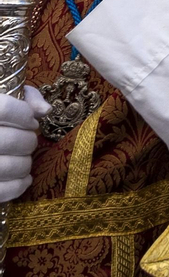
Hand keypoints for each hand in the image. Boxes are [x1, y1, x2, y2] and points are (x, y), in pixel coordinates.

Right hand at [0, 87, 48, 202]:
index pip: (5, 108)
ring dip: (25, 163)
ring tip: (24, 159)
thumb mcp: (1, 97)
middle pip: (11, 140)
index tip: (31, 121)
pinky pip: (1, 190)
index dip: (24, 114)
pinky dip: (19, 186)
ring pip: (8, 166)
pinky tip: (24, 179)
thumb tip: (45, 110)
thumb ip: (25, 97)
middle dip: (28, 141)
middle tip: (28, 142)